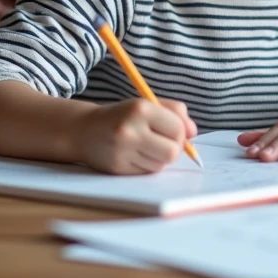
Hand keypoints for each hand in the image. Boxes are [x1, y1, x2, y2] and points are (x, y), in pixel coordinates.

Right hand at [74, 98, 197, 174]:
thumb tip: (193, 133)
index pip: (177, 130)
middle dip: (173, 149)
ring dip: (160, 158)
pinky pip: (146, 172)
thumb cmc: (124, 116)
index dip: (181, 134)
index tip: (174, 132)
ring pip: (160, 165)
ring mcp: (122, 151)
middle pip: (172, 152)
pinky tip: (136, 155)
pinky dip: (147, 165)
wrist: (85, 130)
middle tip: (164, 142)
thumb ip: (176, 113)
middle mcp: (130, 130)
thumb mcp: (148, 104)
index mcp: (141, 109)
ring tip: (147, 147)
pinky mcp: (117, 167)